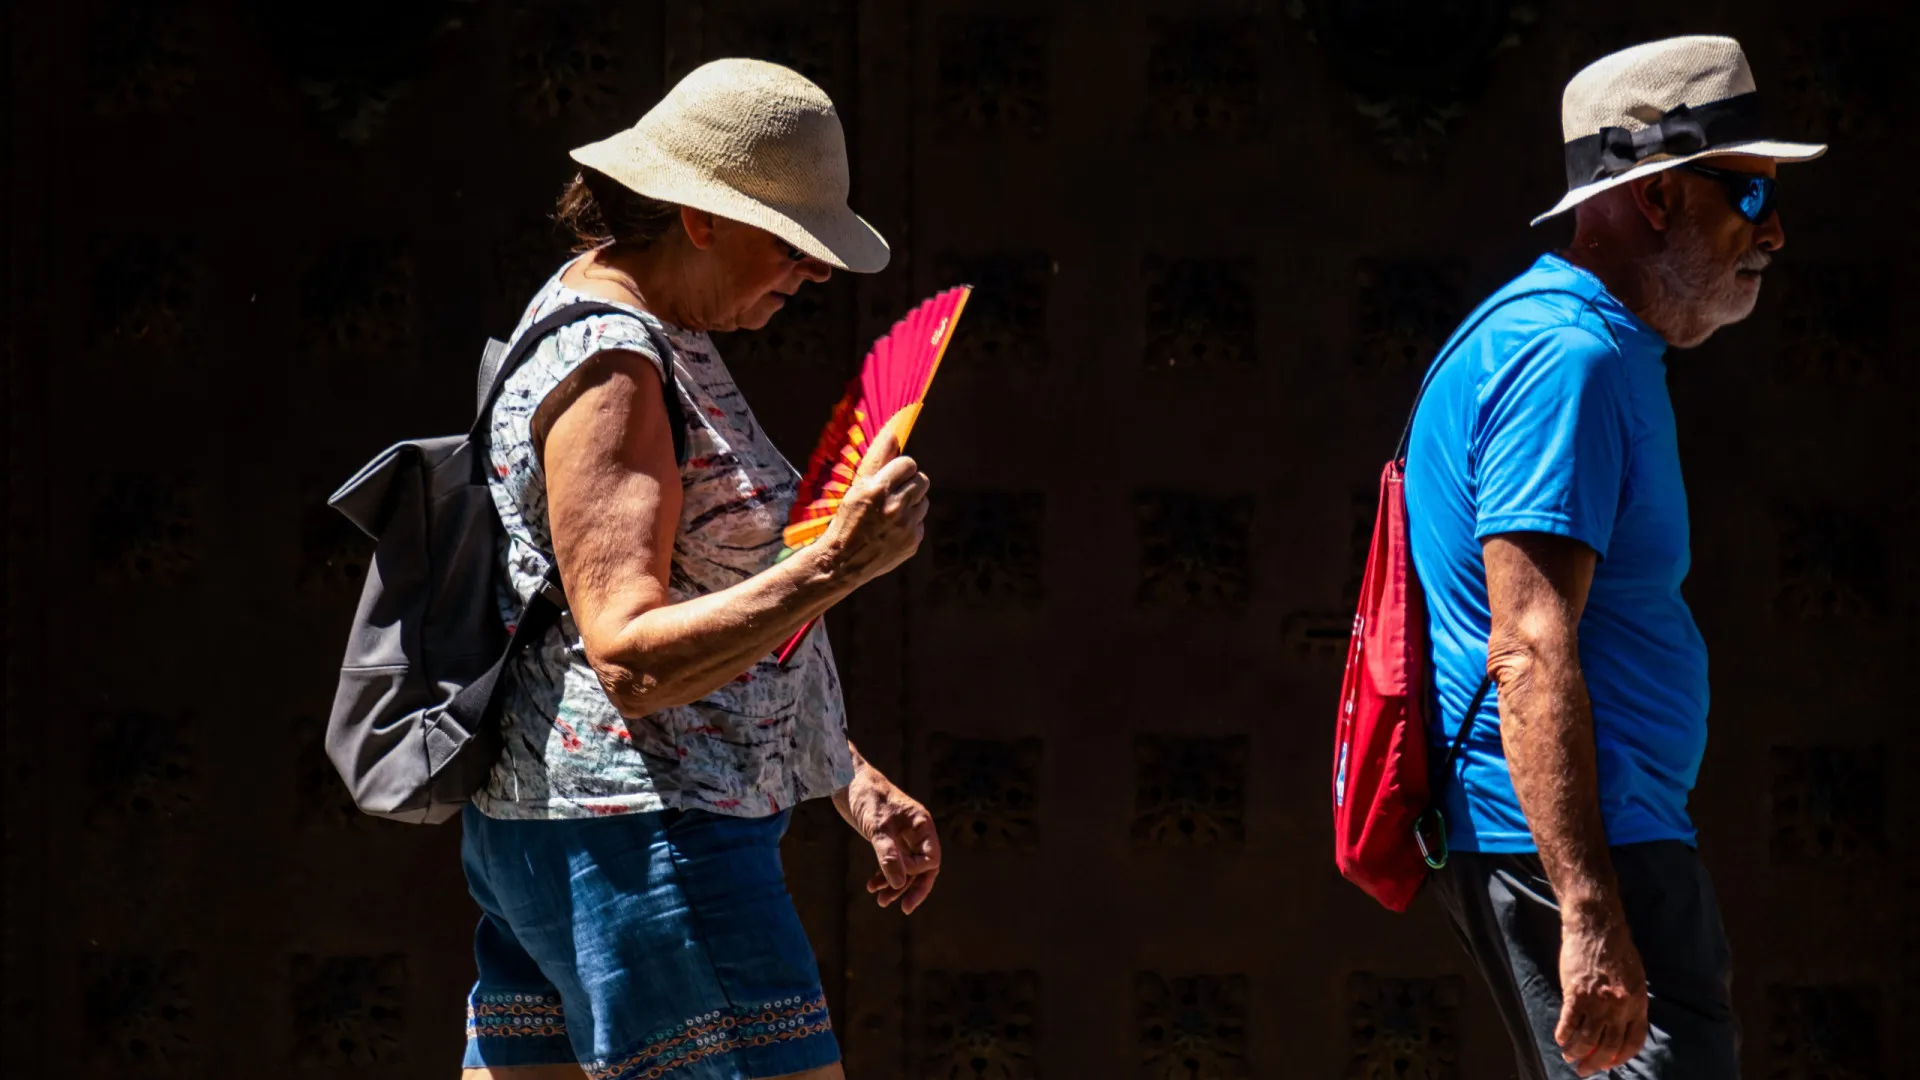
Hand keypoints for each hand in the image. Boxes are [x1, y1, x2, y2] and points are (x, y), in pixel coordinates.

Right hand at [818, 418, 928, 584]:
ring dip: (912, 503)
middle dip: (910, 483)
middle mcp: (894, 506)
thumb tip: (894, 433)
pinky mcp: (913, 541)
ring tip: (892, 512)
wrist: (841, 562)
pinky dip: (910, 524)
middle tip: (896, 491)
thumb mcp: (855, 487)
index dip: (902, 467)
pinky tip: (892, 530)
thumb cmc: (846, 520)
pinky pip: (920, 522)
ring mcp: (906, 526)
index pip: (908, 463)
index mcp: (877, 489)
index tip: (895, 473)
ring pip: (924, 501)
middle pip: (922, 480)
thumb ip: (877, 460)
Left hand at [833, 759, 941, 913]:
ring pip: (906, 868)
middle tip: (905, 908)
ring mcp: (902, 836)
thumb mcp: (878, 827)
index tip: (897, 876)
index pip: (930, 858)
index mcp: (922, 825)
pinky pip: (892, 863)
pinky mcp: (887, 839)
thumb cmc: (867, 797)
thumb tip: (900, 884)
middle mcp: (916, 832)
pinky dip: (883, 876)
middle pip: (922, 867)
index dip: (918, 872)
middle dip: (913, 887)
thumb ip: (889, 855)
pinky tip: (872, 886)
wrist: (847, 781)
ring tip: (881, 901)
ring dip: (895, 885)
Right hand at [1556, 906, 1648, 1075]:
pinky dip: (1563, 1035)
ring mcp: (1597, 1002)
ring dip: (1576, 1052)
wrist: (1597, 926)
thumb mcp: (1635, 976)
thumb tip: (1620, 1020)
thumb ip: (1629, 1000)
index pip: (1632, 1042)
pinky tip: (1560, 1040)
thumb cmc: (1617, 947)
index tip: (1610, 1063)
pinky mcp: (1575, 995)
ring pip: (1586, 1039)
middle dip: (1595, 1062)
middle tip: (1584, 1070)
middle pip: (1608, 1046)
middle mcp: (1619, 1008)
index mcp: (1637, 1003)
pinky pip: (1568, 1023)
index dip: (1620, 1057)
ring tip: (1569, 1057)